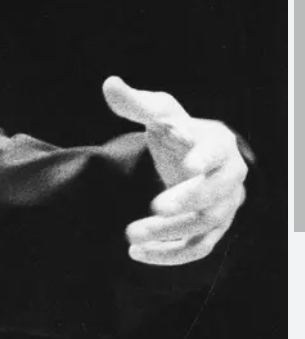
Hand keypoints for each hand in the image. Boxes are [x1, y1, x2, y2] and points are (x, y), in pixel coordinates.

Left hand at [102, 76, 247, 265]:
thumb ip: (135, 102)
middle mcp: (229, 178)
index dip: (206, 158)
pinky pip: (197, 249)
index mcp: (218, 144)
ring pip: (204, 226)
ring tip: (130, 235)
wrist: (188, 156)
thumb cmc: (176, 130)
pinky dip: (169, 255)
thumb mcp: (158, 113)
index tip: (187, 165)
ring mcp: (224, 206)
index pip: (218, 152)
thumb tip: (109, 84)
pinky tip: (137, 254)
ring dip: (169, 233)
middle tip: (153, 207)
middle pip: (216, 196)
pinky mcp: (211, 229)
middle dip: (186, 201)